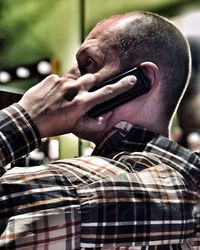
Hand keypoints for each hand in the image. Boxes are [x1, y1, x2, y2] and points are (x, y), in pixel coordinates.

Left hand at [18, 73, 135, 137]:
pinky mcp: (52, 78)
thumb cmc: (54, 125)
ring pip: (77, 78)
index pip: (107, 92)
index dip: (122, 86)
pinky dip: (62, 86)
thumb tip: (106, 117)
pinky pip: (62, 78)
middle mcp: (74, 90)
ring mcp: (62, 82)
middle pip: (92, 79)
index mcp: (82, 103)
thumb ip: (94, 124)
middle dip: (93, 84)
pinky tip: (55, 95)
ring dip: (76, 86)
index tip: (131, 79)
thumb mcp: (75, 128)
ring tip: (67, 96)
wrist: (29, 119)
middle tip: (84, 94)